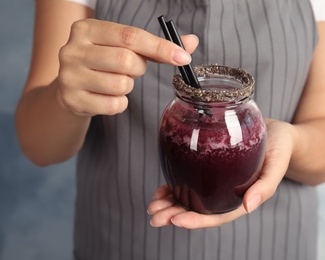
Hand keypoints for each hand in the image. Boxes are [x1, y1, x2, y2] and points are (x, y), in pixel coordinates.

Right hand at [56, 19, 198, 116]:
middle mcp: (73, 50)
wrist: (69, 88)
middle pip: (127, 61)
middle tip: (131, 69)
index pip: (130, 36)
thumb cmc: (103, 63)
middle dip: (139, 69)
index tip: (183, 57)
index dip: (160, 47)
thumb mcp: (123, 48)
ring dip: (128, 86)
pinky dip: (120, 103)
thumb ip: (155, 46)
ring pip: (121, 85)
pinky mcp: (72, 100)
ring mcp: (69, 76)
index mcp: (87, 29)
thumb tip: (191, 41)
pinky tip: (108, 96)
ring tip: (115, 82)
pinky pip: (114, 105)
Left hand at [148, 119, 296, 228]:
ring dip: (170, 203)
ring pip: (191, 198)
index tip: (175, 220)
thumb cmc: (279, 149)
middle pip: (198, 210)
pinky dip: (175, 187)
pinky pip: (191, 182)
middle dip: (174, 215)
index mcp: (241, 199)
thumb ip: (265, 186)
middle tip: (154, 216)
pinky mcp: (211, 169)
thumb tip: (249, 206)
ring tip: (153, 204)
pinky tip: (162, 188)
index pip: (216, 216)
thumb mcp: (277, 165)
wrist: (277, 133)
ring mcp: (218, 183)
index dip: (196, 220)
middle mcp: (226, 195)